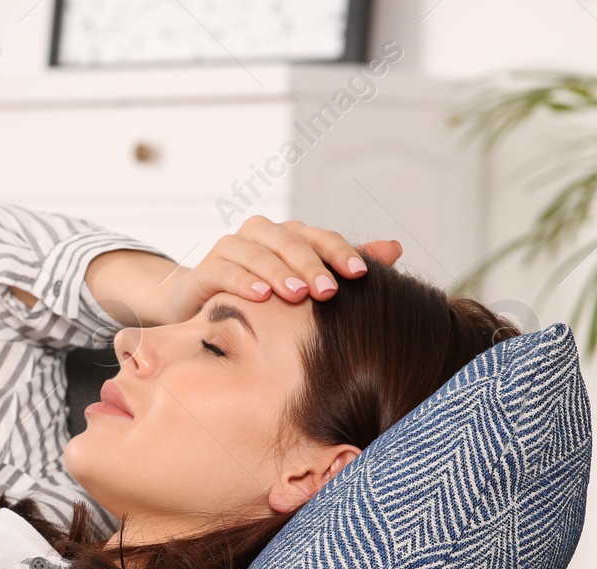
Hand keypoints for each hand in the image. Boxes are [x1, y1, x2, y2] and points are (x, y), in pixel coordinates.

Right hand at [164, 216, 402, 324]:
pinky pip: (225, 270)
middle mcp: (259, 234)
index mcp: (287, 235)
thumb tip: (396, 248)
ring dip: (279, 273)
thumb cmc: (261, 296)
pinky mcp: (205, 270)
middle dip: (311, 266)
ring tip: (297, 295)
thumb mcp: (305, 283)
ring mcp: (229, 248)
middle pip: (290, 242)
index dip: (340, 252)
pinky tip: (260, 296)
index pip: (319, 237)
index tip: (361, 275)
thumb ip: (343, 267)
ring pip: (258, 254)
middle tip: (330, 291)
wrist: (200, 307)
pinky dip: (243, 281)